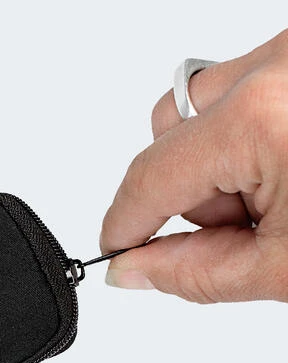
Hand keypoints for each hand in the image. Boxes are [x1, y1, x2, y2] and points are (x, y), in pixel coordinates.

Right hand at [100, 29, 287, 302]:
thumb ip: (196, 273)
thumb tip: (133, 269)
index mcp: (262, 117)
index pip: (150, 178)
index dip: (124, 225)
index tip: (116, 253)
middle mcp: (277, 64)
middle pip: (167, 128)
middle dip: (188, 189)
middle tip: (247, 226)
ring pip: (201, 103)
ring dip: (216, 158)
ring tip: (278, 195)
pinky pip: (245, 82)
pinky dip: (248, 131)